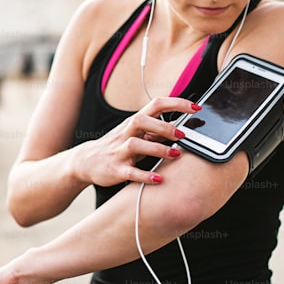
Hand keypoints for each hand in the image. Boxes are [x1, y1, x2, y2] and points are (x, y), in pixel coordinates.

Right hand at [72, 97, 200, 186]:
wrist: (86, 161)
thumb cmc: (117, 146)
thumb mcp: (136, 134)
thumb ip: (156, 130)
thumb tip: (182, 127)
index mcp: (134, 122)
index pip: (156, 105)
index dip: (176, 104)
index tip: (196, 108)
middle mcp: (126, 133)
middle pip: (142, 120)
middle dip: (165, 126)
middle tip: (184, 135)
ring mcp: (119, 151)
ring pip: (136, 144)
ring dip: (157, 148)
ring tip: (175, 155)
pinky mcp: (116, 169)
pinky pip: (130, 172)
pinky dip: (145, 176)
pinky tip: (159, 179)